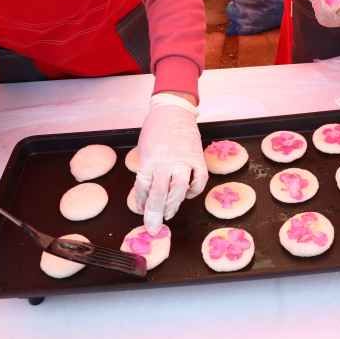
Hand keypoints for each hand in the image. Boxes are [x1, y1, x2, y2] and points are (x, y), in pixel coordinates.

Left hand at [133, 93, 207, 233]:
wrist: (174, 110)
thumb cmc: (155, 129)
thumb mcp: (144, 149)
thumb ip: (146, 171)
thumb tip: (145, 196)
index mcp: (148, 159)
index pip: (142, 188)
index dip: (141, 202)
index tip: (141, 211)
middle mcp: (165, 162)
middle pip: (159, 194)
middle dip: (155, 214)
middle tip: (153, 227)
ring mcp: (183, 160)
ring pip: (179, 190)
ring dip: (173, 205)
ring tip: (169, 214)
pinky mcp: (198, 158)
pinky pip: (198, 181)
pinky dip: (193, 191)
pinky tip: (187, 194)